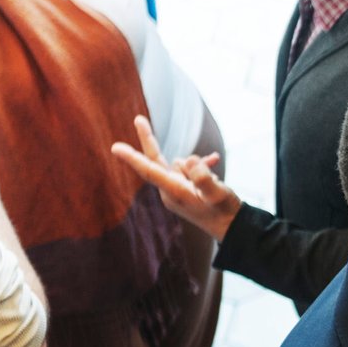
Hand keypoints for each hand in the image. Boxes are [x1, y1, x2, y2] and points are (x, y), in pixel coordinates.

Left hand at [110, 115, 241, 240]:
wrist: (232, 226)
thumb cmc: (225, 211)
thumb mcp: (219, 194)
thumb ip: (203, 177)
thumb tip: (189, 159)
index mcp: (175, 193)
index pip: (150, 171)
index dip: (133, 159)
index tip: (115, 148)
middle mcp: (171, 191)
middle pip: (156, 161)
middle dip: (149, 140)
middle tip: (138, 119)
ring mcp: (176, 189)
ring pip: (181, 163)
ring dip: (197, 163)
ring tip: (214, 179)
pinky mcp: (184, 188)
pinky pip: (188, 168)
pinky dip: (200, 165)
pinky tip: (215, 160)